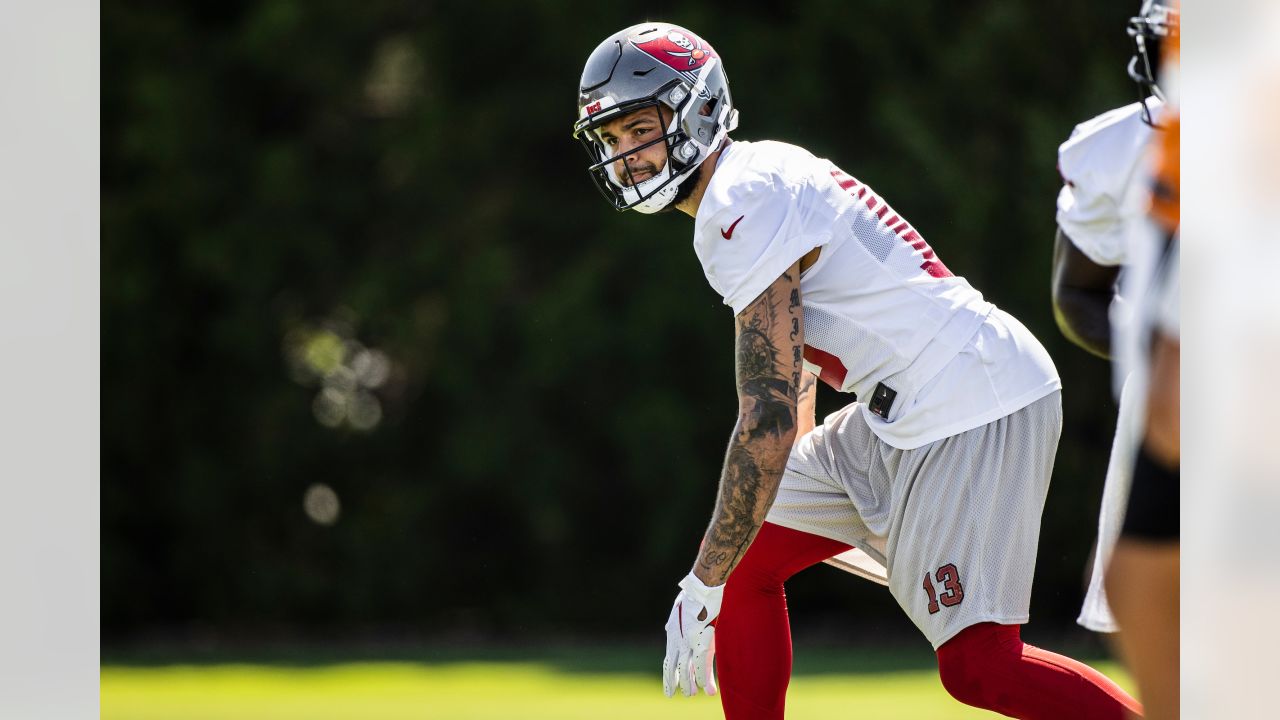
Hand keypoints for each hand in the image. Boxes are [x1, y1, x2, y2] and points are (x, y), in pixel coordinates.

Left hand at [663, 572, 724, 696]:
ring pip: (685, 667)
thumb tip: (667, 626)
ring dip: (687, 683)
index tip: (669, 683)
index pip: (668, 657)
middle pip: (672, 664)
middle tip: (671, 694)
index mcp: (672, 632)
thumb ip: (674, 620)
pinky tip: (702, 688)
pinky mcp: (700, 639)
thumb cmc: (694, 594)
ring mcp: (688, 640)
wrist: (704, 586)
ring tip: (688, 695)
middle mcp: (677, 638)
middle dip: (672, 681)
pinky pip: (700, 663)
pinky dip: (701, 677)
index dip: (668, 672)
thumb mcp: (678, 607)